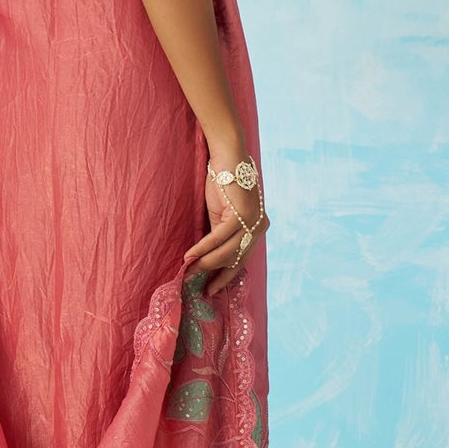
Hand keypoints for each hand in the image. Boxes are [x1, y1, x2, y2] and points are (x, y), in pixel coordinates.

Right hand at [181, 150, 268, 296]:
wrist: (227, 157)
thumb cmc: (223, 183)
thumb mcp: (222, 215)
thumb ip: (220, 236)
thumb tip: (206, 259)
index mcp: (258, 228)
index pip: (242, 259)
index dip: (226, 276)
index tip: (211, 289)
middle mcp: (260, 227)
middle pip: (236, 259)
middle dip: (215, 275)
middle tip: (197, 286)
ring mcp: (252, 221)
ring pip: (227, 252)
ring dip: (206, 263)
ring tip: (189, 270)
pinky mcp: (240, 214)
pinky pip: (219, 238)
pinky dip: (203, 248)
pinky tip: (191, 256)